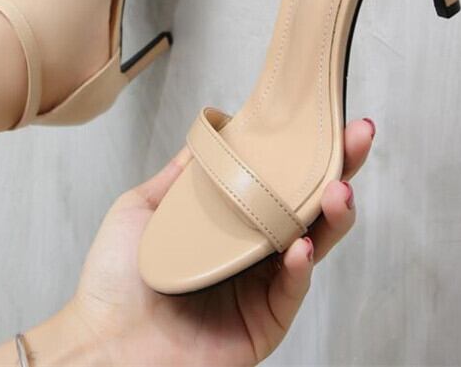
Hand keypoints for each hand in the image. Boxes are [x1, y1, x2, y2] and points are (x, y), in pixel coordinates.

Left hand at [17, 119, 374, 366]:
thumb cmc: (115, 280)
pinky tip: (299, 245)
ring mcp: (261, 285)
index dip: (298, 151)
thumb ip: (179, 175)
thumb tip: (204, 137)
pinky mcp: (264, 321)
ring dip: (331, 214)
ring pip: (311, 243)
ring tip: (340, 189)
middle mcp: (250, 250)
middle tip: (357, 135)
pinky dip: (299, 266)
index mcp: (226, 222)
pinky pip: (290, 289)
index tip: (319, 117)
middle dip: (337, 169)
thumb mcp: (142, 208)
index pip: (273, 180)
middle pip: (305, 205)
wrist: (103, 343)